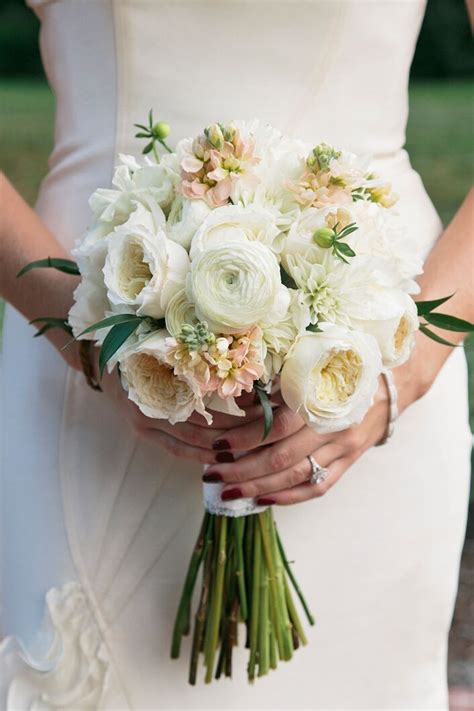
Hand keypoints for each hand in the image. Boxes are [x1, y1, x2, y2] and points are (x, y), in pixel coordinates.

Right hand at [96, 354, 270, 464]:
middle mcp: (152, 403)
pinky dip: (203, 455)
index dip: (239, 406)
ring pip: (193, 442)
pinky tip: (226, 457)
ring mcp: (146, 421)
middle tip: (268, 427)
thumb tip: (248, 363)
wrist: (101, 356)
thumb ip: (200, 355)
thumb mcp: (170, 343)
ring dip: (225, 446)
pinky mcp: (145, 432)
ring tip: (255, 445)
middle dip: (239, 430)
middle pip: (204, 426)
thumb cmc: (142, 343)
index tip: (267, 405)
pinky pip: (178, 450)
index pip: (210, 400)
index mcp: (163, 375)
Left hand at [202, 375, 393, 504]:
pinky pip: (318, 487)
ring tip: (229, 492)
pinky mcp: (348, 462)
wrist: (390, 382)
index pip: (276, 426)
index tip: (216, 444)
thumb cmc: (342, 370)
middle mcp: (332, 426)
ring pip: (296, 476)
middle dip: (242, 470)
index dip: (244, 437)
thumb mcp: (309, 369)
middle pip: (282, 457)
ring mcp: (342, 448)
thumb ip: (275, 387)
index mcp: (319, 398)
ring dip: (259, 488)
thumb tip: (236, 403)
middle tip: (213, 475)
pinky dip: (289, 497)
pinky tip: (264, 500)